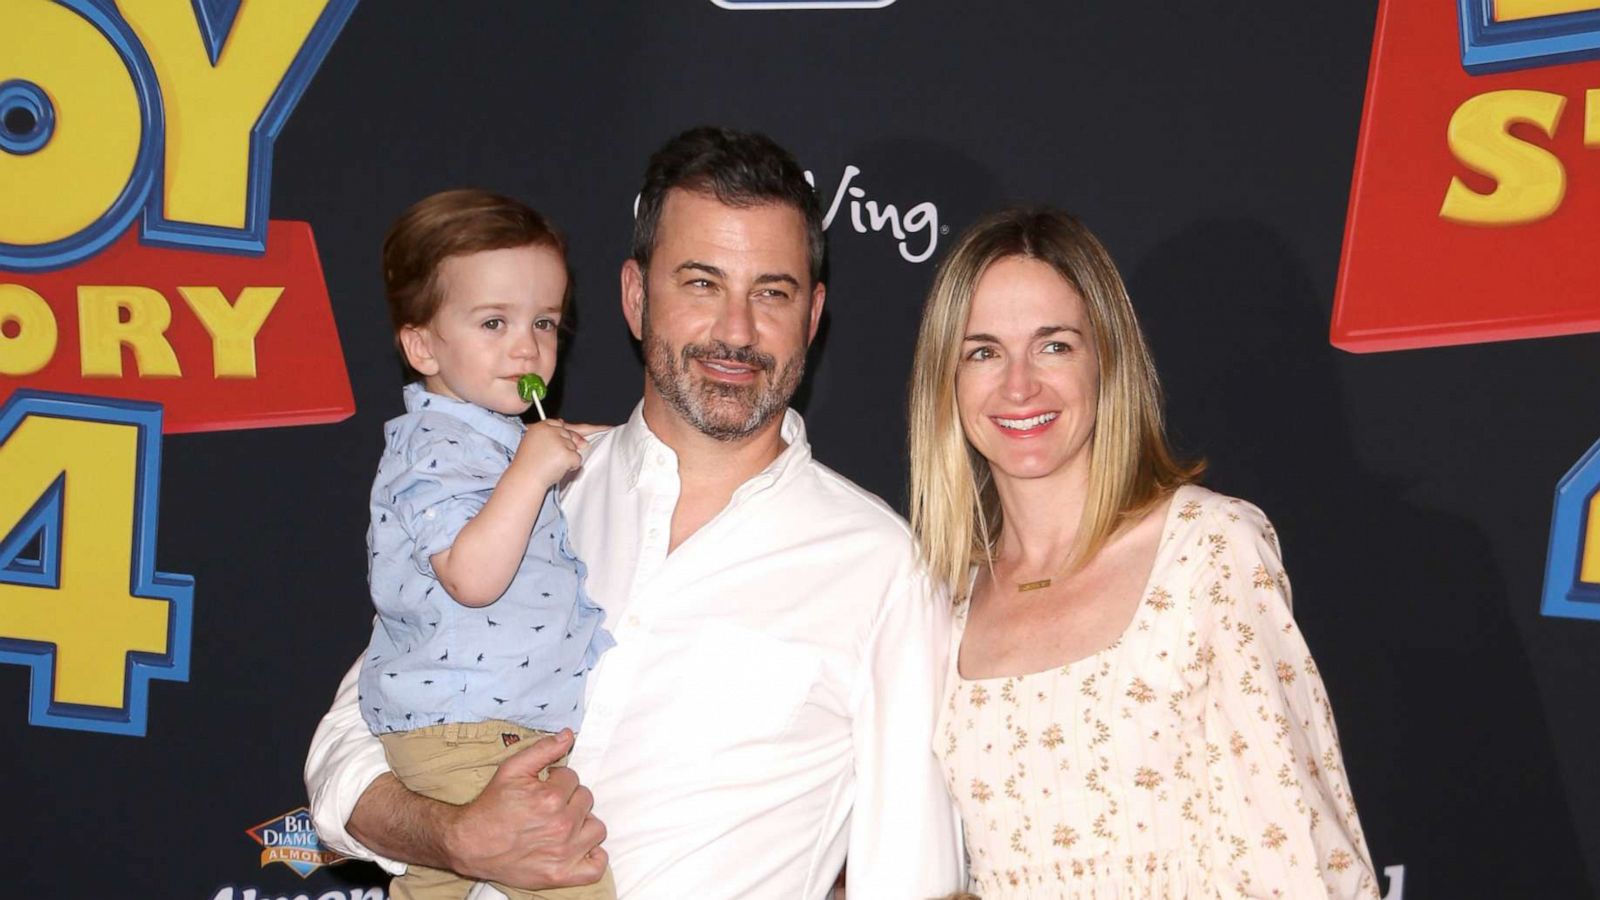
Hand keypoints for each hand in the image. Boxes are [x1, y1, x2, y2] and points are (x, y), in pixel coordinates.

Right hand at [443, 729, 607, 888]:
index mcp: (550, 798)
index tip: (543, 788)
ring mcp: (564, 852)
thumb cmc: (491, 807)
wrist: (470, 844)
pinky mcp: (562, 874)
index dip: (557, 779)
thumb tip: (568, 736)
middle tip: (549, 806)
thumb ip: (543, 749)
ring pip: (596, 828)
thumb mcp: (511, 769)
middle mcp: (561, 825)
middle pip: (586, 800)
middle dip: (569, 799)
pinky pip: (596, 866)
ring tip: (563, 824)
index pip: (572, 777)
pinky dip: (593, 857)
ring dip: (583, 824)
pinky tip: (580, 847)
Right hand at [510, 419, 588, 489]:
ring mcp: (559, 442)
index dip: (560, 435)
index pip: (557, 424)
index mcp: (540, 427)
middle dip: (564, 448)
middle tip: (550, 459)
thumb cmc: (528, 466)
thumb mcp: (535, 443)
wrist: (525, 480)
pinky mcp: (566, 454)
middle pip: (568, 435)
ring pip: (574, 448)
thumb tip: (569, 426)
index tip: (556, 444)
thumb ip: (551, 434)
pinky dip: (571, 467)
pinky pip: (577, 459)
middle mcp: (550, 431)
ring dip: (567, 458)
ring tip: (550, 464)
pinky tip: (558, 469)